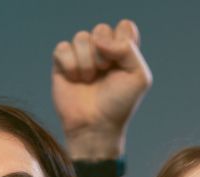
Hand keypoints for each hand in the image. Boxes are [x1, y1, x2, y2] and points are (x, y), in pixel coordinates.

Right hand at [51, 19, 151, 157]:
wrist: (95, 126)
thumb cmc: (119, 105)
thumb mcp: (138, 77)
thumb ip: (128, 49)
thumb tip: (100, 40)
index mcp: (122, 52)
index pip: (124, 27)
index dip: (122, 40)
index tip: (122, 61)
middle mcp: (102, 51)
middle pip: (101, 29)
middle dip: (104, 52)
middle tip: (105, 72)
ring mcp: (81, 57)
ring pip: (81, 37)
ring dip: (87, 61)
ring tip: (89, 80)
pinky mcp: (62, 65)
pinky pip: (63, 48)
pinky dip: (70, 65)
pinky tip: (75, 80)